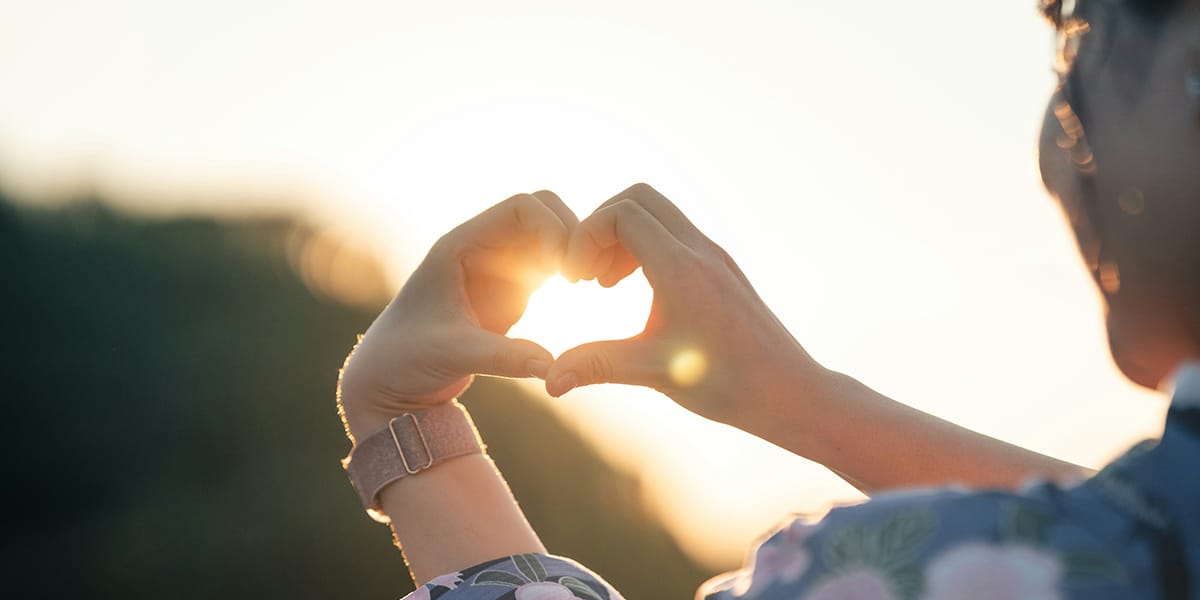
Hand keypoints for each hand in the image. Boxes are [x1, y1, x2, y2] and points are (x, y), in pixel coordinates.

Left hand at [338, 191, 577, 441]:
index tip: (567, 266)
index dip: (552, 227)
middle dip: (570, 234)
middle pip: (542, 213)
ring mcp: (498, 268)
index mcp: (460, 245)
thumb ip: (501, 358)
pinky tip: (578, 295)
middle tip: (583, 275)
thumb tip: (550, 367)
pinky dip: (568, 271)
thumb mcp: (452, 355)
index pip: (521, 207)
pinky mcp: (510, 292)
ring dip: (572, 252)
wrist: (389, 380)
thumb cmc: (404, 359)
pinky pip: (549, 265)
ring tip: (587, 284)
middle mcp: (482, 248)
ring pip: (550, 237)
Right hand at [545, 183, 826, 429]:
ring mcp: (714, 256)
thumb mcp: (655, 373)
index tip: (576, 280)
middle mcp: (700, 251)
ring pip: (658, 212)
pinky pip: (674, 233)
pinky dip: (645, 247)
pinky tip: (635, 290)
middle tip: (586, 274)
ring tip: (604, 284)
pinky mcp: (721, 268)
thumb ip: (597, 365)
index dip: (585, 236)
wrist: (790, 392)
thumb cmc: (729, 385)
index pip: (621, 214)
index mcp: (681, 269)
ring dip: (622, 235)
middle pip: (638, 197)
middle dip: (600, 226)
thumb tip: (547, 382)